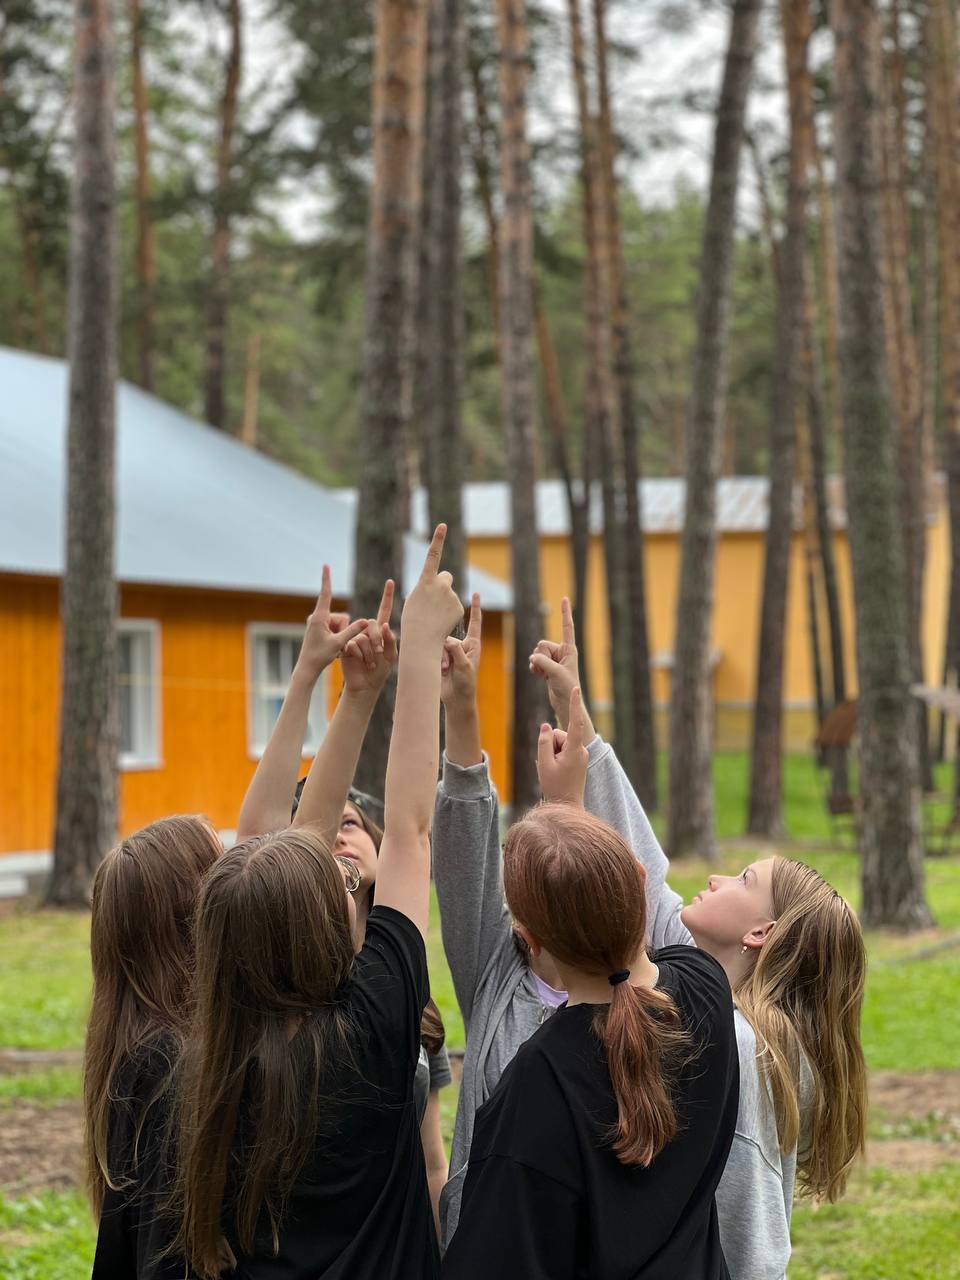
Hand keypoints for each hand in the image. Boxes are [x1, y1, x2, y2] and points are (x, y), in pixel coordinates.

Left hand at [297, 565, 368, 681]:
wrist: (307, 667)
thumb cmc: (320, 656)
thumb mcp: (340, 644)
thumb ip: (353, 631)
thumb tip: (366, 621)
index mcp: (320, 617)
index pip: (326, 594)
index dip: (327, 579)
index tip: (325, 565)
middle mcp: (318, 617)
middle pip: (342, 617)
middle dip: (344, 630)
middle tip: (334, 645)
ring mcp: (318, 622)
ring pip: (341, 623)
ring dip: (341, 635)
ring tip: (331, 647)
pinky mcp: (320, 627)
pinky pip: (337, 628)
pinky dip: (338, 637)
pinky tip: (330, 648)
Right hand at [341, 579, 397, 695]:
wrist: (366, 684)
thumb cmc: (381, 671)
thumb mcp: (391, 656)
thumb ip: (390, 640)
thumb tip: (384, 624)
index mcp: (380, 631)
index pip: (384, 610)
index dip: (387, 596)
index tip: (390, 581)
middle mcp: (368, 631)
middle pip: (372, 624)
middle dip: (376, 640)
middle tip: (379, 654)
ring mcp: (356, 637)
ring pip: (363, 637)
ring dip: (368, 652)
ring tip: (370, 663)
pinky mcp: (346, 645)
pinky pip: (353, 644)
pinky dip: (358, 655)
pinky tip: (358, 662)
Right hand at [402, 525, 463, 641]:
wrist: (422, 639)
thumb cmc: (412, 619)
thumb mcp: (415, 598)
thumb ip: (428, 587)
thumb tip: (442, 584)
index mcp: (426, 580)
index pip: (433, 555)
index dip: (438, 539)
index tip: (443, 526)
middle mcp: (441, 584)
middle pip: (446, 577)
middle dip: (443, 584)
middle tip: (434, 599)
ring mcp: (451, 596)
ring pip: (449, 595)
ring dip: (444, 603)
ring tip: (434, 616)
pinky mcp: (459, 608)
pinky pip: (454, 607)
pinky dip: (449, 613)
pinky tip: (442, 622)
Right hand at [441, 593, 481, 707]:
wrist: (456, 699)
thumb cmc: (466, 683)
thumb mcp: (464, 666)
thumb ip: (456, 650)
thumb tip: (447, 640)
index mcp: (473, 645)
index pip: (475, 622)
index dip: (475, 608)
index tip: (476, 593)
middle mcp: (461, 645)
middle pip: (450, 635)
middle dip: (447, 649)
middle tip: (448, 665)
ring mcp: (450, 651)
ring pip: (440, 643)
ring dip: (441, 657)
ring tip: (444, 670)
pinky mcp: (440, 658)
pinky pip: (434, 651)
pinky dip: (436, 660)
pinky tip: (439, 670)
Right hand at [529, 596, 579, 728]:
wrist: (565, 702)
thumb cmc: (567, 687)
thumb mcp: (555, 673)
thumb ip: (543, 661)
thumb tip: (533, 657)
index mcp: (569, 649)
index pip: (567, 627)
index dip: (565, 613)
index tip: (565, 598)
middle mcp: (561, 652)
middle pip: (541, 644)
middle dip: (541, 657)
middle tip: (550, 670)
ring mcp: (553, 659)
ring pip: (535, 653)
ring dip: (537, 665)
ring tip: (546, 675)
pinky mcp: (546, 667)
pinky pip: (533, 661)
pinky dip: (534, 669)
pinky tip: (541, 677)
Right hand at [537, 686, 588, 806]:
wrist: (567, 806)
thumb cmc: (555, 786)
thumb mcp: (544, 763)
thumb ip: (544, 742)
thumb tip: (546, 726)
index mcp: (575, 749)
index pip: (575, 722)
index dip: (575, 704)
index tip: (576, 688)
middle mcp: (581, 750)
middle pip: (559, 735)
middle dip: (550, 745)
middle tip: (550, 765)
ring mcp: (581, 755)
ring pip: (559, 743)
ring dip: (552, 753)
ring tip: (553, 770)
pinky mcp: (578, 759)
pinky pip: (562, 750)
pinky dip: (556, 757)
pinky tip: (556, 771)